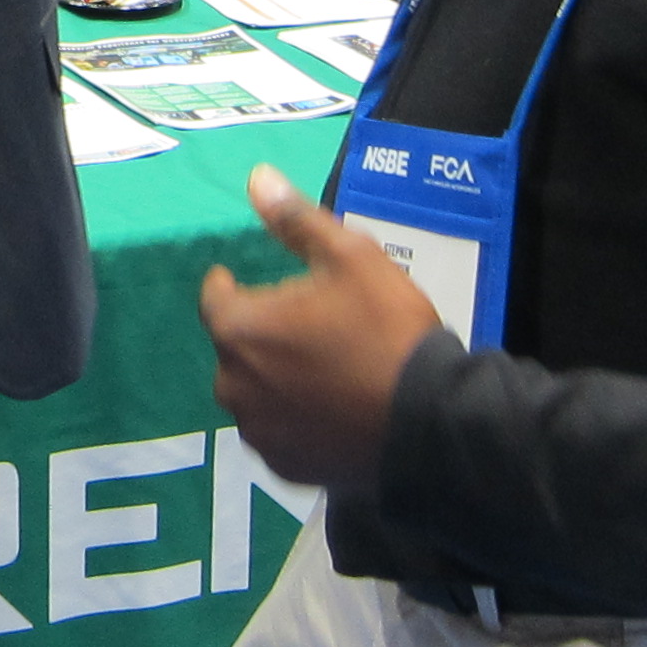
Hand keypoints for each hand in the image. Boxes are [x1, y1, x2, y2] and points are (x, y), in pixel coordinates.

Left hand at [197, 165, 445, 497]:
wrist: (431, 422)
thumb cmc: (387, 331)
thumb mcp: (351, 258)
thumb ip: (297, 221)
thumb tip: (257, 178)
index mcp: (240, 331)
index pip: (214, 299)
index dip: (229, 286)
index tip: (240, 280)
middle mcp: (234, 386)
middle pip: (235, 348)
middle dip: (259, 333)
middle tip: (302, 326)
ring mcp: (259, 433)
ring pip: (254, 393)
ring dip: (273, 378)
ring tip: (318, 368)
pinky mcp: (285, 468)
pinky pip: (278, 432)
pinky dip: (293, 418)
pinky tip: (328, 408)